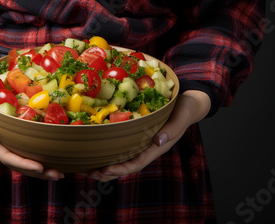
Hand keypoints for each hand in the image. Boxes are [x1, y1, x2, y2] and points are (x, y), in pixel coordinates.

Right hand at [0, 73, 63, 179]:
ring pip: (21, 158)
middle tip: (59, 175)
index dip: (23, 163)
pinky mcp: (6, 135)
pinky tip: (50, 154)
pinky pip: (22, 147)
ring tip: (59, 171)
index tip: (40, 167)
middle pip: (17, 163)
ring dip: (40, 167)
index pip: (6, 156)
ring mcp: (0, 141)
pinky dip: (35, 153)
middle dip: (37, 171)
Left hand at [83, 90, 210, 181]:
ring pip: (120, 158)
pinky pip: (120, 145)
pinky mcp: (136, 133)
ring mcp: (141, 141)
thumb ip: (173, 129)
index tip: (105, 170)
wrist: (190, 101)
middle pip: (124, 165)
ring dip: (103, 164)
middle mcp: (147, 147)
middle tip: (86, 171)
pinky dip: (107, 149)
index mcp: (157, 147)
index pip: (136, 163)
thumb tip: (158, 141)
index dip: (120, 169)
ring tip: (84, 166)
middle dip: (106, 171)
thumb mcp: (183, 115)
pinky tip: (93, 148)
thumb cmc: (187, 108)